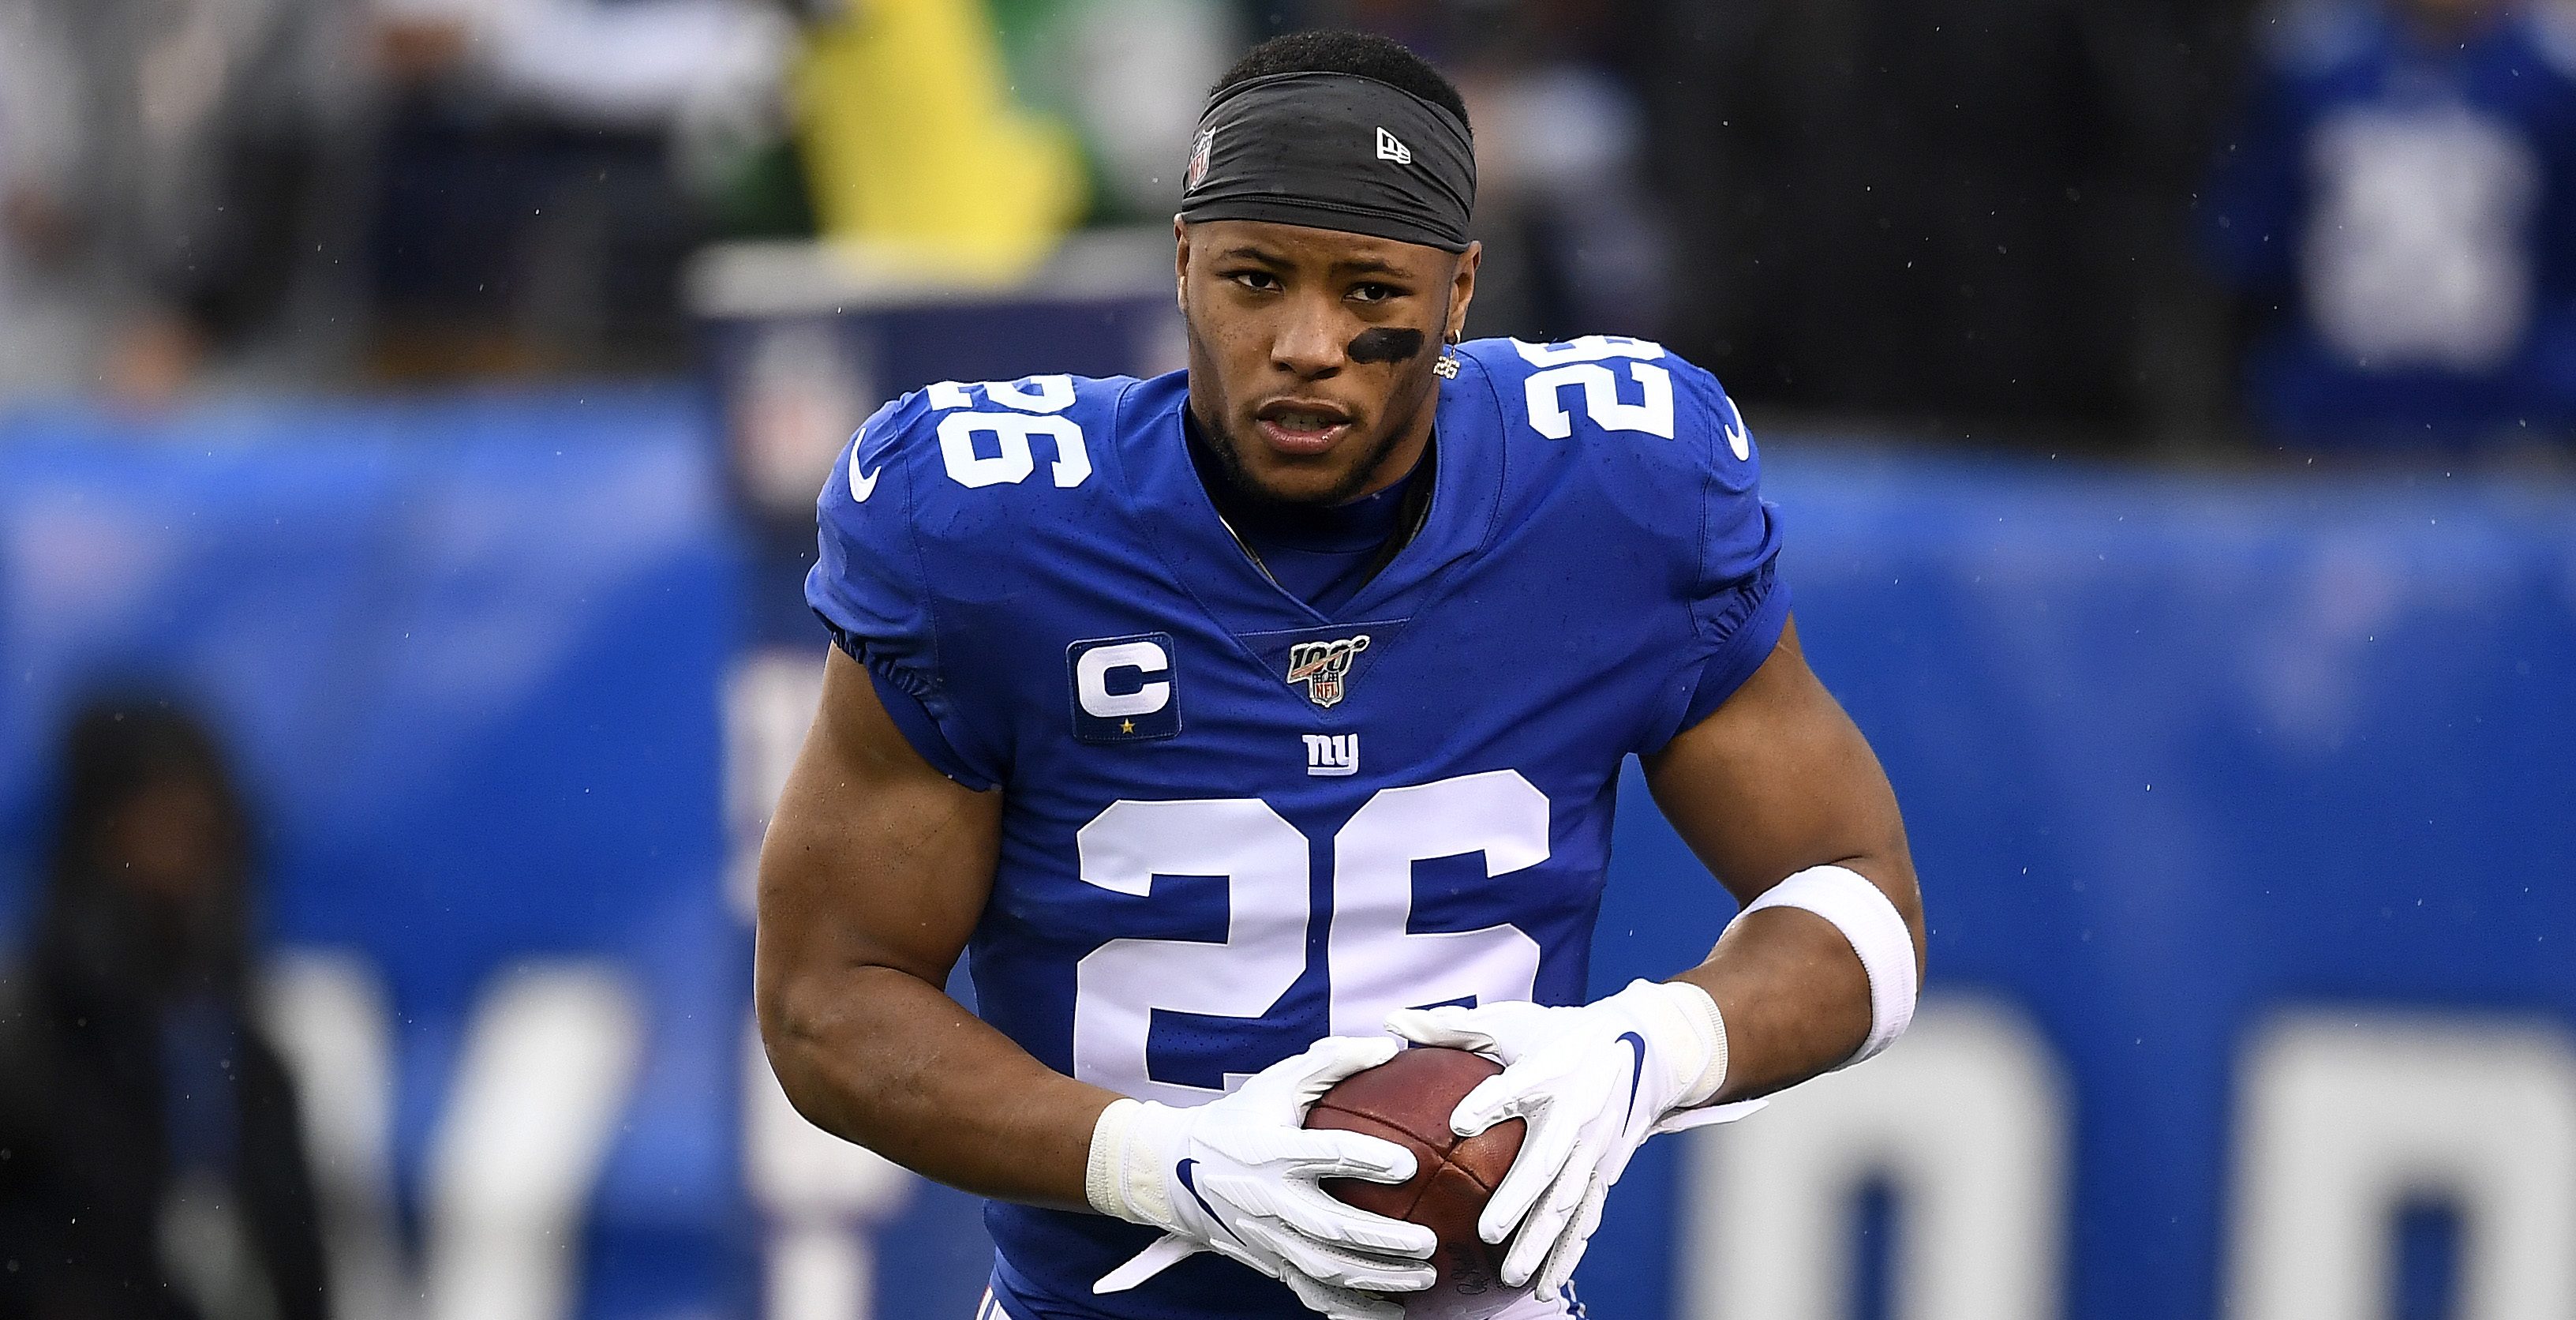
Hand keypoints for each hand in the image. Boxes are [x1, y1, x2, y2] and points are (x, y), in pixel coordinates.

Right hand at [1089, 1036, 1438, 1319]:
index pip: (1324, 1155)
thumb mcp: (1277, 1081)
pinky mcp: (1271, 1263)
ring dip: (1377, 1278)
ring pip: (1325, 1268)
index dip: (1366, 1160)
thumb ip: (1332, 1061)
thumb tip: (1390, 1046)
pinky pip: (1312, 1294)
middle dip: (1381, 1240)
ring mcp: (1268, 1238)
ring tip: (1425, 1277)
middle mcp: (1268, 1199)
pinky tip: (1393, 1311)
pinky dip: (1352, 1309)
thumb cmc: (1241, 1118)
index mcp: (1271, 1149)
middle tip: (1429, 1241)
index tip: (1409, 1165)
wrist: (1177, 1171)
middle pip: (1329, 1227)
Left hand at [1384, 980, 1726, 1299]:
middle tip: (1488, 1232)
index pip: (1517, 1086)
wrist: (1641, 1048)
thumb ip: (1452, 1025)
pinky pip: (1586, 1217)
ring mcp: (1594, 1149)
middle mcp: (1576, 1114)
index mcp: (1549, 1071)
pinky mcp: (1605, 1171)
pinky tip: (1546, 1285)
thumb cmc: (1558, 1034)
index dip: (1491, 1102)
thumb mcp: (1511, 1021)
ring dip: (1542, 1242)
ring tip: (1513, 1277)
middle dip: (1519, 1200)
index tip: (1459, 1122)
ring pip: (1568, 1202)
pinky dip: (1568, 1253)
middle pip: (1545, 1162)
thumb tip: (1390, 1023)